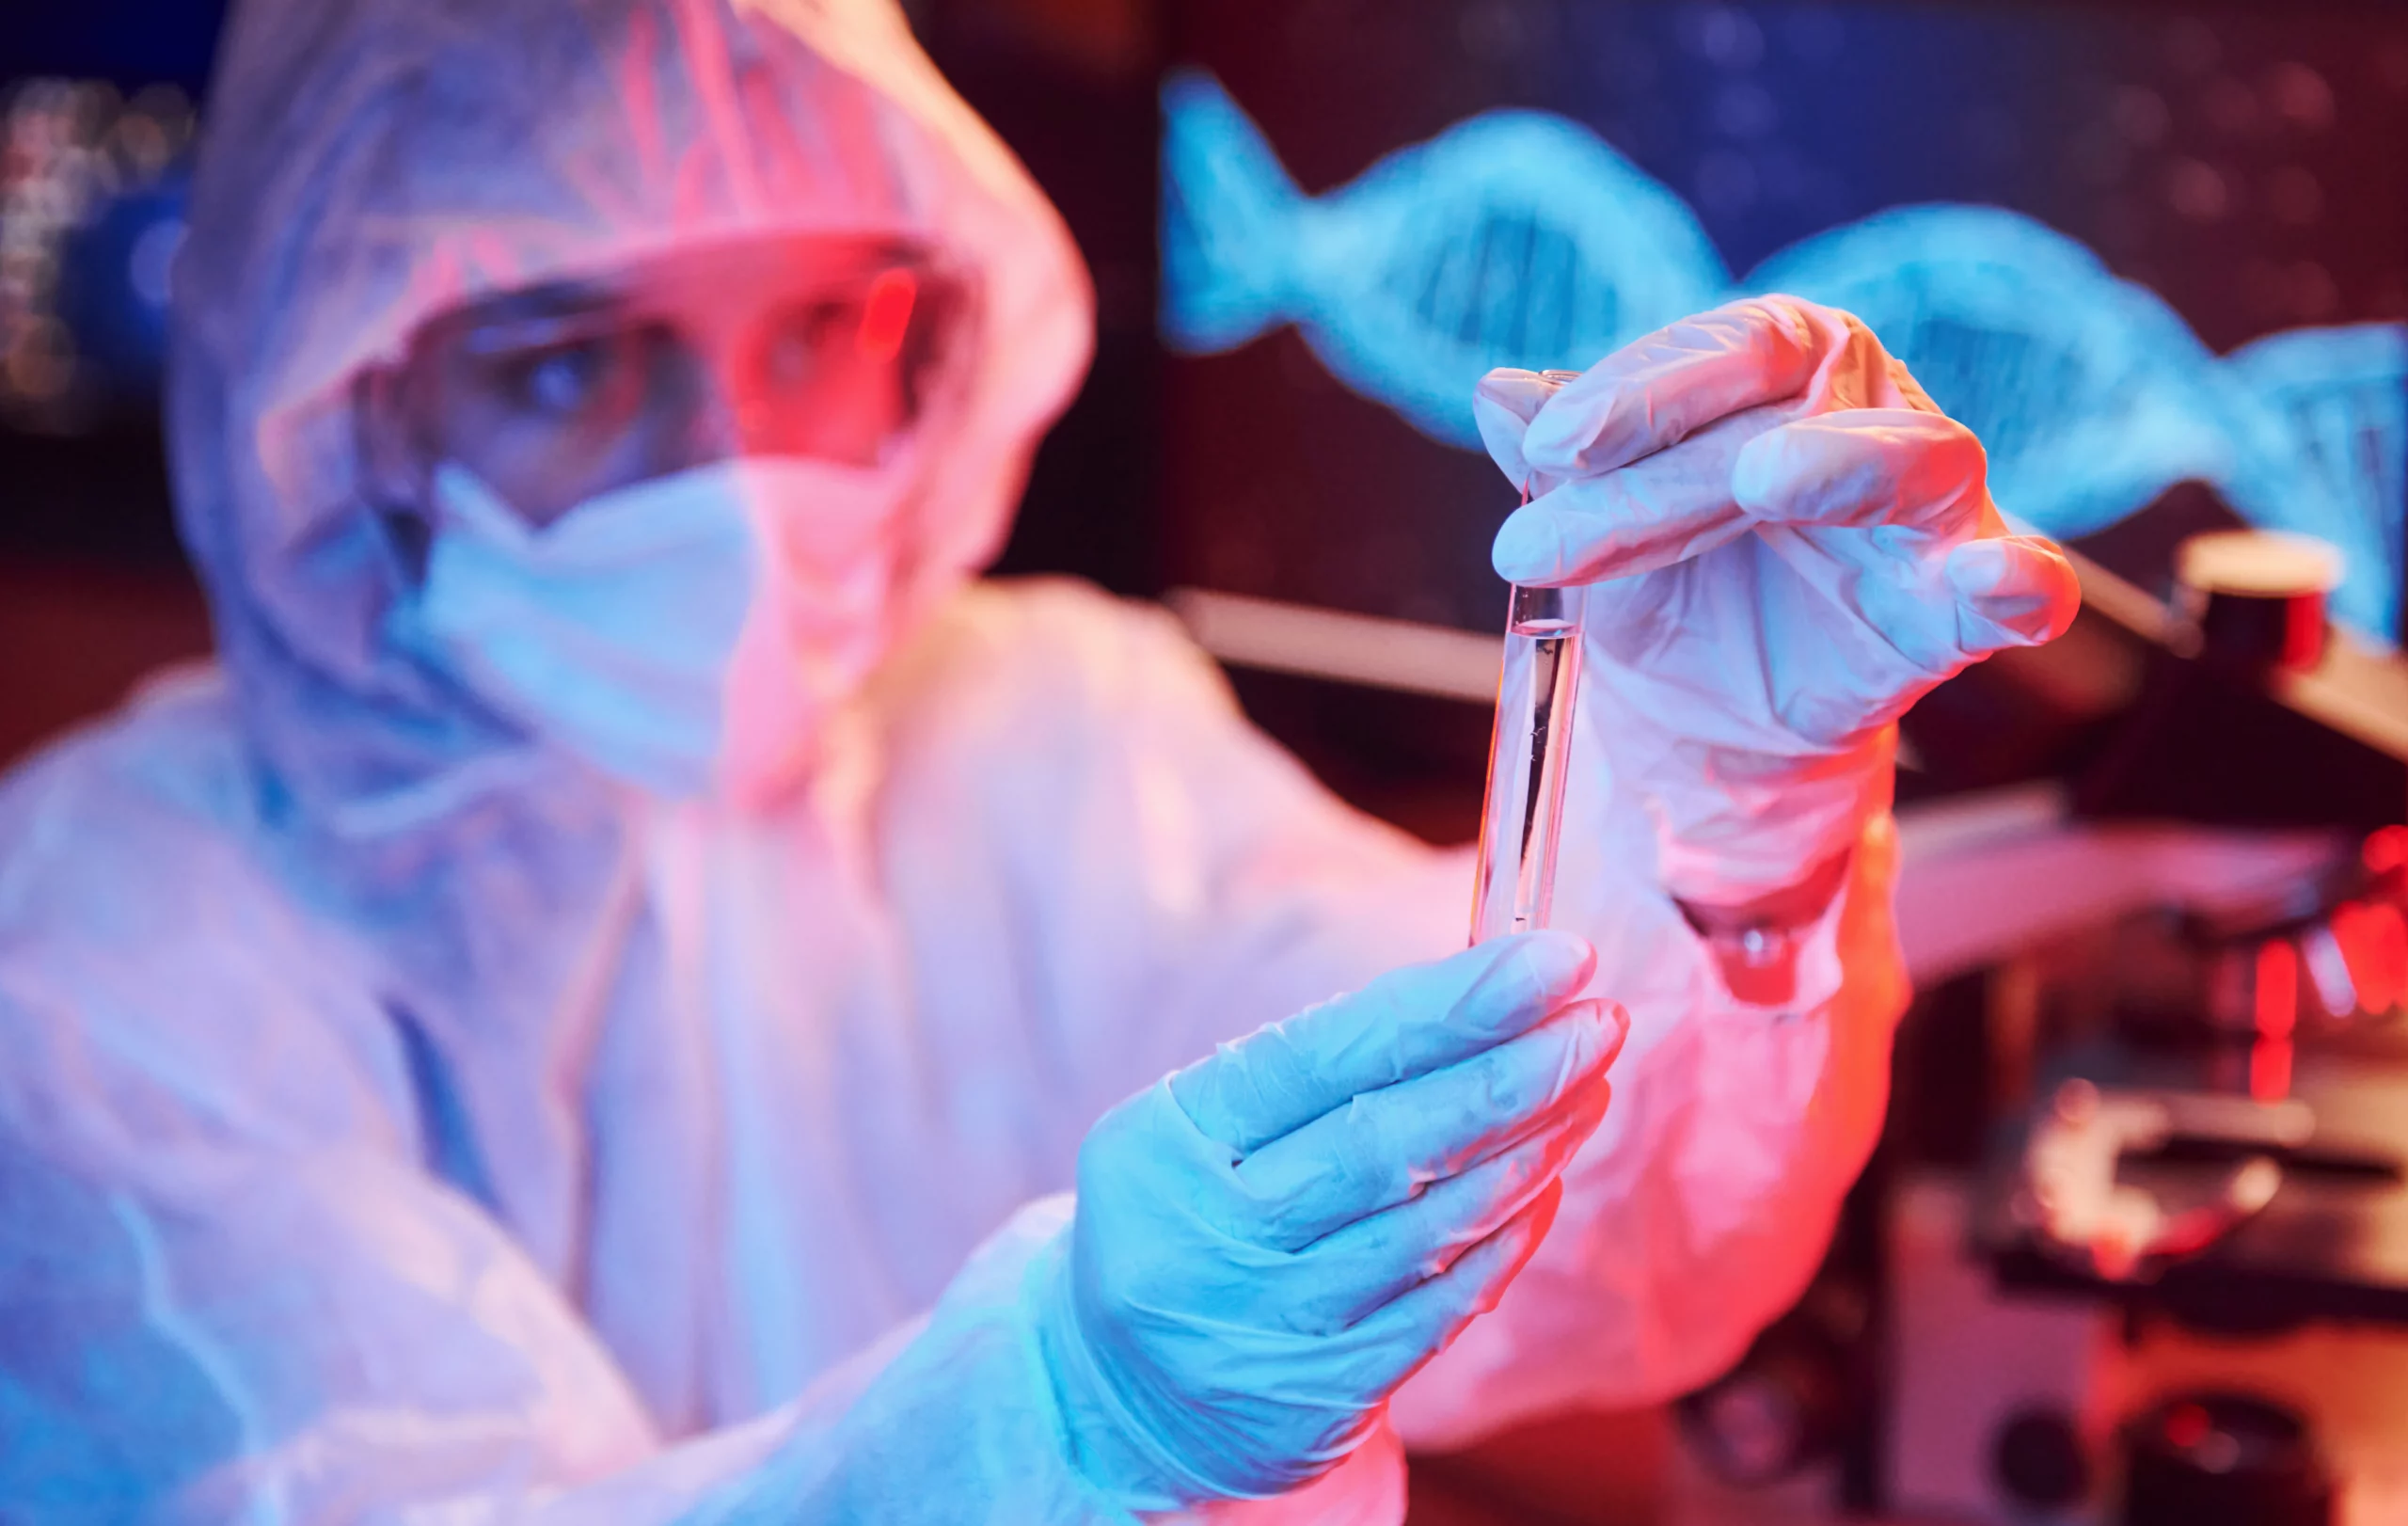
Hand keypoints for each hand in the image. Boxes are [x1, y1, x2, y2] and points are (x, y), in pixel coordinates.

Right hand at [1033, 934, 1626, 1508]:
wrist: (1124, 1392)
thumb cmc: (1194, 1216)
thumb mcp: (1205, 1127)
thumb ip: (1323, 1070)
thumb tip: (1483, 992)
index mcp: (1168, 1139)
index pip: (1323, 1053)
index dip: (1449, 1005)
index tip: (1551, 960)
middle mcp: (1209, 1234)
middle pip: (1385, 1142)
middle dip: (1510, 1074)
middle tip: (1596, 1023)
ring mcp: (1264, 1322)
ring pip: (1428, 1226)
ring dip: (1528, 1149)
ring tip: (1586, 1086)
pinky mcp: (1321, 1396)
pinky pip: (1441, 1307)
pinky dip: (1505, 1237)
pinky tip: (1547, 1182)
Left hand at [1474, 296, 2079, 905]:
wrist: (1702, 710)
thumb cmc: (1665, 578)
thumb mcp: (1596, 521)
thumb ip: (1562, 458)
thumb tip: (1496, 390)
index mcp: (1783, 366)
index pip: (1724, 351)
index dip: (1636, 391)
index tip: (1546, 450)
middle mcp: (1867, 414)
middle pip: (1786, 412)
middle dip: (1664, 475)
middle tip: (1552, 528)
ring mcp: (1928, 510)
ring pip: (1917, 460)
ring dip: (1845, 463)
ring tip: (1769, 479)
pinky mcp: (1961, 607)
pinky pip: (2022, 583)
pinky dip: (2020, 579)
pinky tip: (1998, 578)